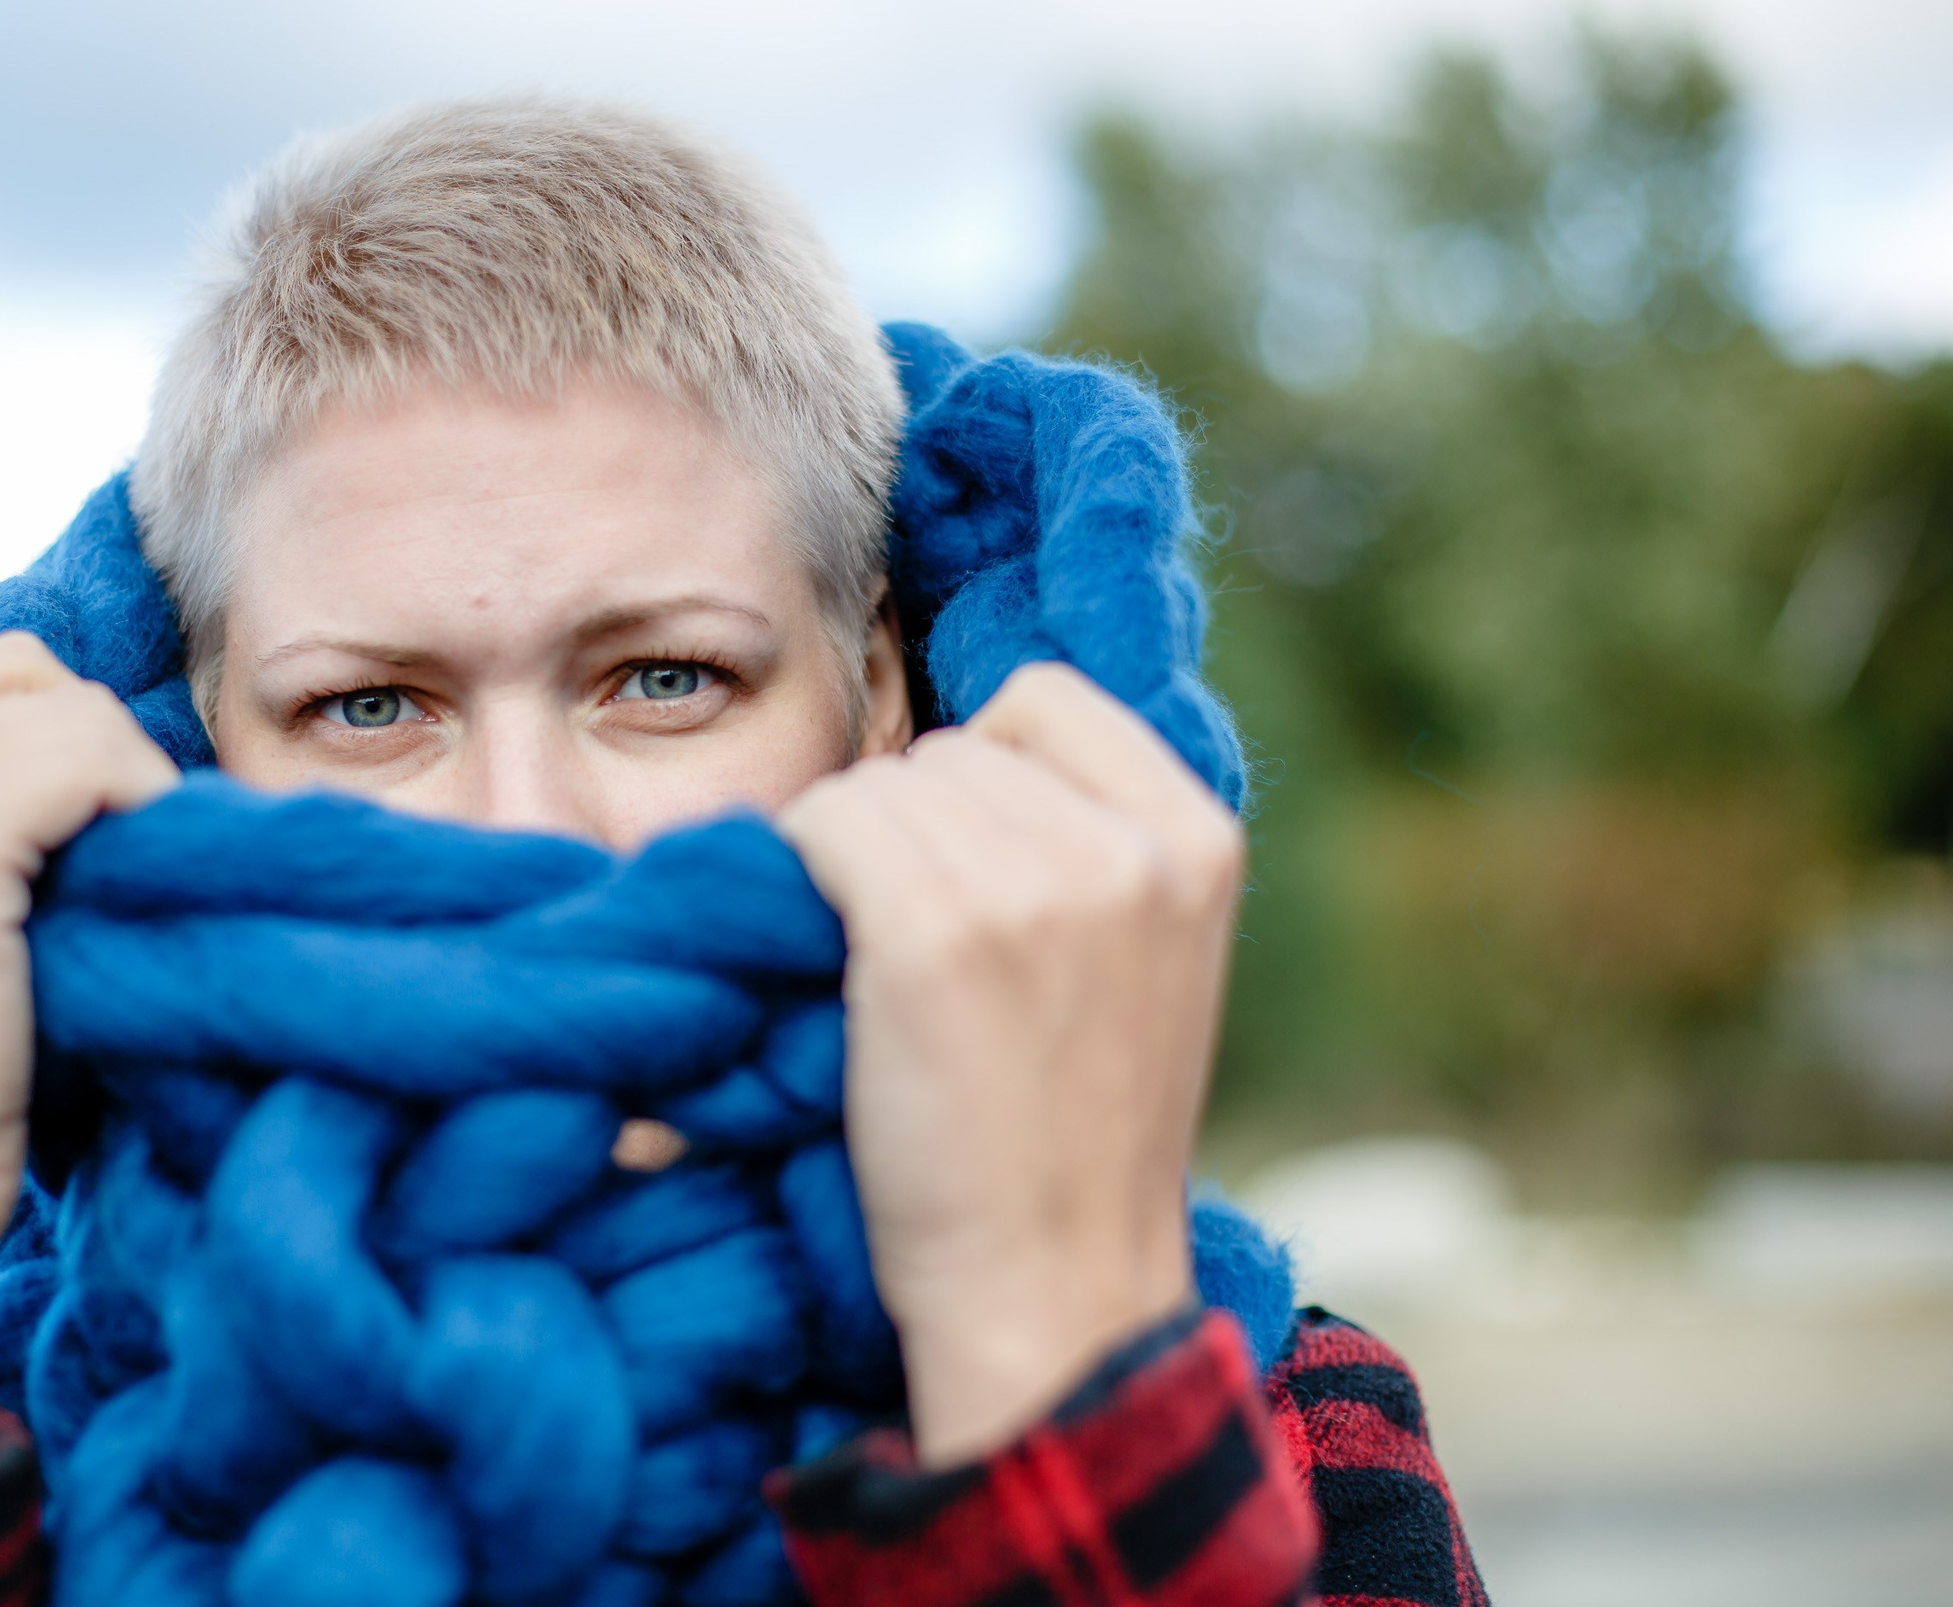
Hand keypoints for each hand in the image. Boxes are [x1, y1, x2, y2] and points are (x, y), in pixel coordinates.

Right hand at [0, 633, 177, 1482]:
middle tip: (130, 866)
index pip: (1, 676)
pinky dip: (138, 805)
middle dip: (107, 755)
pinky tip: (139, 884)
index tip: (105, 839)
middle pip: (38, 678)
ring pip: (75, 712)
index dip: (77, 741)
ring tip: (134, 886)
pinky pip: (86, 758)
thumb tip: (111, 750)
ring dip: (133, 785)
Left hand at [777, 664, 1243, 1465]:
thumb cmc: (1072, 1140)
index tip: (970, 879)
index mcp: (1199, 837)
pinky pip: (821, 828)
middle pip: (949, 749)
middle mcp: (1130, 845)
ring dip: (850, 865)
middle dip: (912, 835)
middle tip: (920, 964)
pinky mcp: (934, 929)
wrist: (1052, 1296)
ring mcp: (1035, 881)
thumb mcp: (1147, 962)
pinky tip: (833, 975)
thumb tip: (962, 747)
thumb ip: (1095, 844)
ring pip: (876, 786)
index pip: (1042, 701)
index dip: (978, 778)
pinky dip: (799, 885)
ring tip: (886, 985)